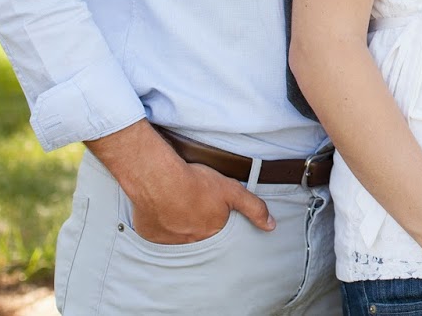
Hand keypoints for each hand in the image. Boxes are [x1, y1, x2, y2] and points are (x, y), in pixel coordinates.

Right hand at [128, 159, 274, 243]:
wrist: (158, 178)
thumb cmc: (195, 183)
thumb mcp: (233, 191)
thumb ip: (254, 208)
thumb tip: (271, 225)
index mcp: (211, 233)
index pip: (218, 233)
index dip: (215, 219)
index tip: (209, 208)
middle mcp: (191, 242)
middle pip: (198, 236)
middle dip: (197, 223)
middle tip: (193, 204)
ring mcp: (169, 240)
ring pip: (178, 236)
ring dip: (180, 224)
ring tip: (179, 205)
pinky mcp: (151, 235)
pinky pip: (158, 233)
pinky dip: (162, 224)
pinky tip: (164, 208)